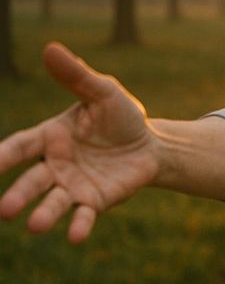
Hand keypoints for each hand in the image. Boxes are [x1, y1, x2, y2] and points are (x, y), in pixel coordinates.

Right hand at [0, 42, 159, 242]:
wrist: (150, 144)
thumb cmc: (120, 116)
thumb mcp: (103, 92)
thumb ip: (76, 76)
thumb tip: (50, 48)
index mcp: (49, 137)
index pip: (19, 147)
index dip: (1, 157)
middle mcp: (55, 165)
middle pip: (31, 181)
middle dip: (17, 195)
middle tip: (4, 210)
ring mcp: (73, 185)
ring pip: (53, 202)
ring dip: (44, 215)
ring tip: (36, 226)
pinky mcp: (95, 201)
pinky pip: (84, 215)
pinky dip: (79, 225)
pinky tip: (75, 236)